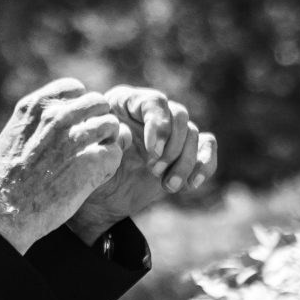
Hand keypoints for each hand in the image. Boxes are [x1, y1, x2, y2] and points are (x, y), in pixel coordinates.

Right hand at [0, 80, 125, 251]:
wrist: (5, 212)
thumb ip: (9, 138)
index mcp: (35, 107)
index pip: (74, 88)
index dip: (80, 105)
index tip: (76, 123)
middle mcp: (56, 116)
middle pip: (97, 102)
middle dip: (98, 120)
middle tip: (92, 142)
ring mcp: (75, 138)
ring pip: (111, 124)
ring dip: (108, 141)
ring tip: (96, 159)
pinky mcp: (91, 162)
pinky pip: (115, 151)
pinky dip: (110, 163)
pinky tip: (97, 175)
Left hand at [77, 87, 218, 228]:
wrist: (102, 197)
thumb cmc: (93, 170)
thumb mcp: (92, 154)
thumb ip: (109, 141)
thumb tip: (128, 135)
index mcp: (126, 102)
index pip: (154, 102)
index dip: (159, 125)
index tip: (152, 151)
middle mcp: (152, 112)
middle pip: (179, 115)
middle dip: (172, 147)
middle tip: (155, 170)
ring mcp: (171, 131)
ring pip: (193, 134)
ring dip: (184, 162)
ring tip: (168, 186)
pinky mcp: (185, 151)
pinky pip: (207, 147)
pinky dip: (205, 165)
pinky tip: (191, 184)